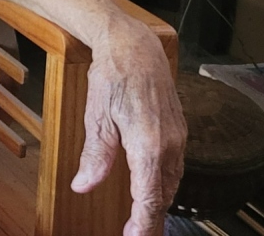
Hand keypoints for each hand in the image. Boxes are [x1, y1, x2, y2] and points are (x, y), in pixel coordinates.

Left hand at [71, 16, 186, 235]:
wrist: (135, 46)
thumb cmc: (113, 76)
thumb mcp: (96, 117)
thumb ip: (95, 157)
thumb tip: (84, 186)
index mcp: (148, 146)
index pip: (149, 198)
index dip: (142, 223)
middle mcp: (170, 145)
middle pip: (164, 194)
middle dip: (152, 218)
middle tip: (136, 233)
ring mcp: (178, 137)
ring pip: (172, 181)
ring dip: (159, 201)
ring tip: (144, 218)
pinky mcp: (179, 129)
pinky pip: (175, 165)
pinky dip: (165, 182)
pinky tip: (154, 186)